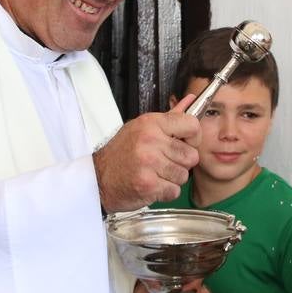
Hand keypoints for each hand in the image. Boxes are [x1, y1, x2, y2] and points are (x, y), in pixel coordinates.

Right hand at [94, 96, 200, 211]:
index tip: (185, 143)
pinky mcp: (148, 184)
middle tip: (163, 163)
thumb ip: (170, 117)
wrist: (97, 178)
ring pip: (184, 175)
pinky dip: (165, 192)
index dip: (194, 138)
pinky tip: (152, 185)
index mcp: (152, 123)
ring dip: (172, 179)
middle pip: (191, 156)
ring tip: (155, 174)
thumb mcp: (142, 128)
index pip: (192, 125)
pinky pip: (174, 191)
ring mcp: (149, 163)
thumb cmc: (121, 154)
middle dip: (181, 163)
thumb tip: (190, 100)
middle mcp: (151, 140)